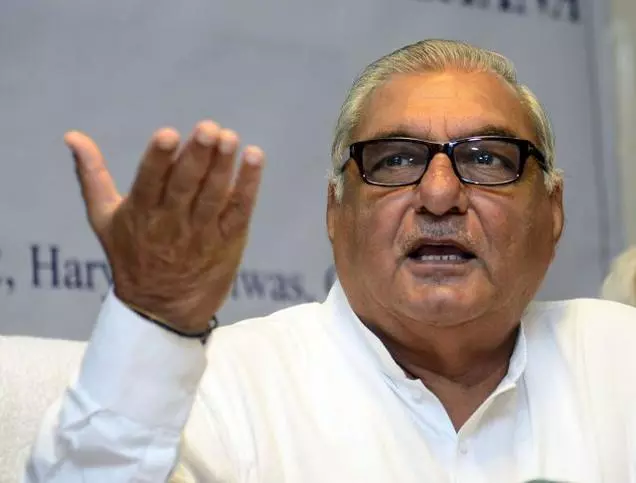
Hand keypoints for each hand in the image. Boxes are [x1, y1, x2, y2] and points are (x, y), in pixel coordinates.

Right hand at [67, 120, 264, 332]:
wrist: (162, 310)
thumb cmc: (131, 256)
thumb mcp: (103, 219)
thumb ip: (92, 176)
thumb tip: (72, 136)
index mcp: (140, 213)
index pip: (149, 181)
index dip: (159, 159)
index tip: (168, 135)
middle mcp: (171, 223)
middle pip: (185, 185)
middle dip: (197, 156)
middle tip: (210, 129)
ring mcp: (201, 233)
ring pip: (213, 196)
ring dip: (223, 166)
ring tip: (230, 138)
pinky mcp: (228, 240)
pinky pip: (239, 210)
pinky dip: (248, 185)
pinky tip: (254, 158)